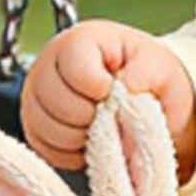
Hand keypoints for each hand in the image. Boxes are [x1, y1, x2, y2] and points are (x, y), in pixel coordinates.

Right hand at [20, 20, 195, 182]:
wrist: (146, 98)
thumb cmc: (150, 78)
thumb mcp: (160, 67)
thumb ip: (145, 72)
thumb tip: (126, 88)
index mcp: (78, 42)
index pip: (76, 70)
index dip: (101, 89)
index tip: (116, 92)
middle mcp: (48, 65)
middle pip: (57, 102)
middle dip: (90, 116)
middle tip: (111, 114)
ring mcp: (35, 96)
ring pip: (46, 128)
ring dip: (80, 138)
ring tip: (102, 128)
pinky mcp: (34, 127)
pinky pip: (44, 149)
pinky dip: (70, 153)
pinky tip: (89, 142)